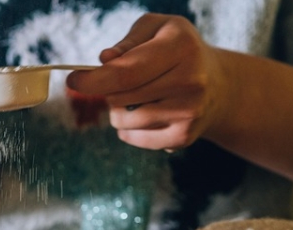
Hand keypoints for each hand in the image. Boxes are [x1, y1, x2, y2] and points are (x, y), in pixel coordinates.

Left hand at [66, 13, 227, 150]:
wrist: (218, 84)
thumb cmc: (176, 49)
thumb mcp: (156, 29)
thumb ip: (128, 42)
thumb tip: (105, 61)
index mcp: (181, 47)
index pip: (127, 72)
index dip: (93, 79)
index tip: (74, 80)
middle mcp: (191, 81)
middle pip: (121, 97)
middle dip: (107, 91)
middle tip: (118, 83)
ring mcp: (189, 113)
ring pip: (124, 120)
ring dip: (118, 110)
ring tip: (136, 97)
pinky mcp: (184, 137)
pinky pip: (134, 138)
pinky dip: (129, 128)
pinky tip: (146, 113)